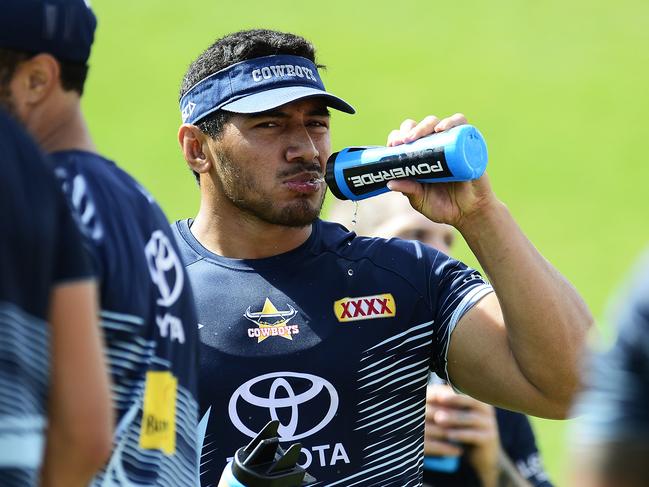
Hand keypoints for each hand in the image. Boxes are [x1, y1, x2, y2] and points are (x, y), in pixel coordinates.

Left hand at [385, 114, 497, 229]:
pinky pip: (462, 124)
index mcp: (419, 158)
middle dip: (410, 130)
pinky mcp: (468, 144)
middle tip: (404, 141)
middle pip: (419, 126)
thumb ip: (408, 191)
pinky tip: (441, 129)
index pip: (405, 138)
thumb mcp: (421, 200)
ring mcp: (450, 144)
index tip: (392, 145)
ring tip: (417, 137)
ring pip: (437, 123)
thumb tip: (390, 182)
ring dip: (425, 125)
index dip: (397, 137)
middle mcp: (434, 147)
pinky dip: (451, 121)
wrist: (470, 213)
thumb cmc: (444, 207)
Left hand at [426, 384, 499, 484]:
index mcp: (478, 399)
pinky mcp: (489, 438)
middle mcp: (486, 409)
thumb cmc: (462, 430)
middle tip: (439, 399)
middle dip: (454, 399)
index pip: (465, 390)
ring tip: (438, 419)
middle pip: (471, 401)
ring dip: (454, 417)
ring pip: (471, 418)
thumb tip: (426, 392)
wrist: (481, 455)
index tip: (432, 391)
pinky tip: (449, 435)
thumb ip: (445, 404)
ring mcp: (489, 423)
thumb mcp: (455, 415)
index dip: (448, 390)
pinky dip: (461, 434)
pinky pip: (475, 435)